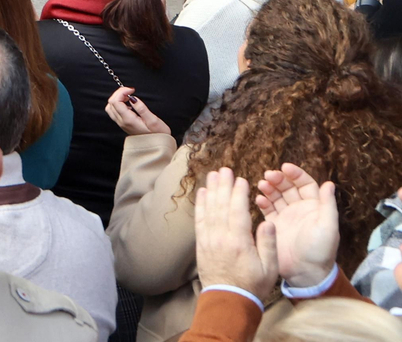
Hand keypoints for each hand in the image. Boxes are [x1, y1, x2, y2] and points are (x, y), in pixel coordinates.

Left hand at [105, 86, 170, 135]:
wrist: (157, 147)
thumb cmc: (158, 135)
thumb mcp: (153, 120)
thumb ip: (141, 108)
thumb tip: (133, 98)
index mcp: (128, 120)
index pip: (115, 102)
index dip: (121, 92)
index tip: (131, 89)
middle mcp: (122, 122)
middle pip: (111, 103)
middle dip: (118, 94)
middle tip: (130, 91)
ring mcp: (121, 124)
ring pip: (111, 107)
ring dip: (117, 99)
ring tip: (129, 97)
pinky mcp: (123, 124)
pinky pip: (115, 111)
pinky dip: (119, 104)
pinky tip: (128, 104)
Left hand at [194, 167, 278, 303]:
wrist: (228, 300)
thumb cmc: (253, 285)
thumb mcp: (270, 268)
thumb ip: (268, 244)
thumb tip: (268, 221)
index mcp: (239, 243)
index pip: (237, 212)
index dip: (238, 194)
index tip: (241, 179)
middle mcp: (221, 238)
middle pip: (221, 206)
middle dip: (223, 186)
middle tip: (224, 169)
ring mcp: (208, 240)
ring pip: (209, 210)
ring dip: (211, 191)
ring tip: (213, 175)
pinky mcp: (201, 244)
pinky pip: (199, 220)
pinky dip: (200, 205)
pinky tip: (201, 193)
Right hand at [255, 163, 338, 287]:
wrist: (304, 273)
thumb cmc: (320, 250)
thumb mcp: (328, 227)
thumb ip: (328, 205)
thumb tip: (329, 183)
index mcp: (315, 208)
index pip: (305, 185)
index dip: (296, 175)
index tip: (285, 168)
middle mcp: (300, 210)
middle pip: (288, 188)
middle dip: (279, 179)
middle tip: (268, 175)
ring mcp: (286, 217)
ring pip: (276, 196)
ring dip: (269, 188)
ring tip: (261, 184)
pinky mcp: (274, 226)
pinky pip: (267, 210)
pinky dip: (262, 202)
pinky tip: (258, 199)